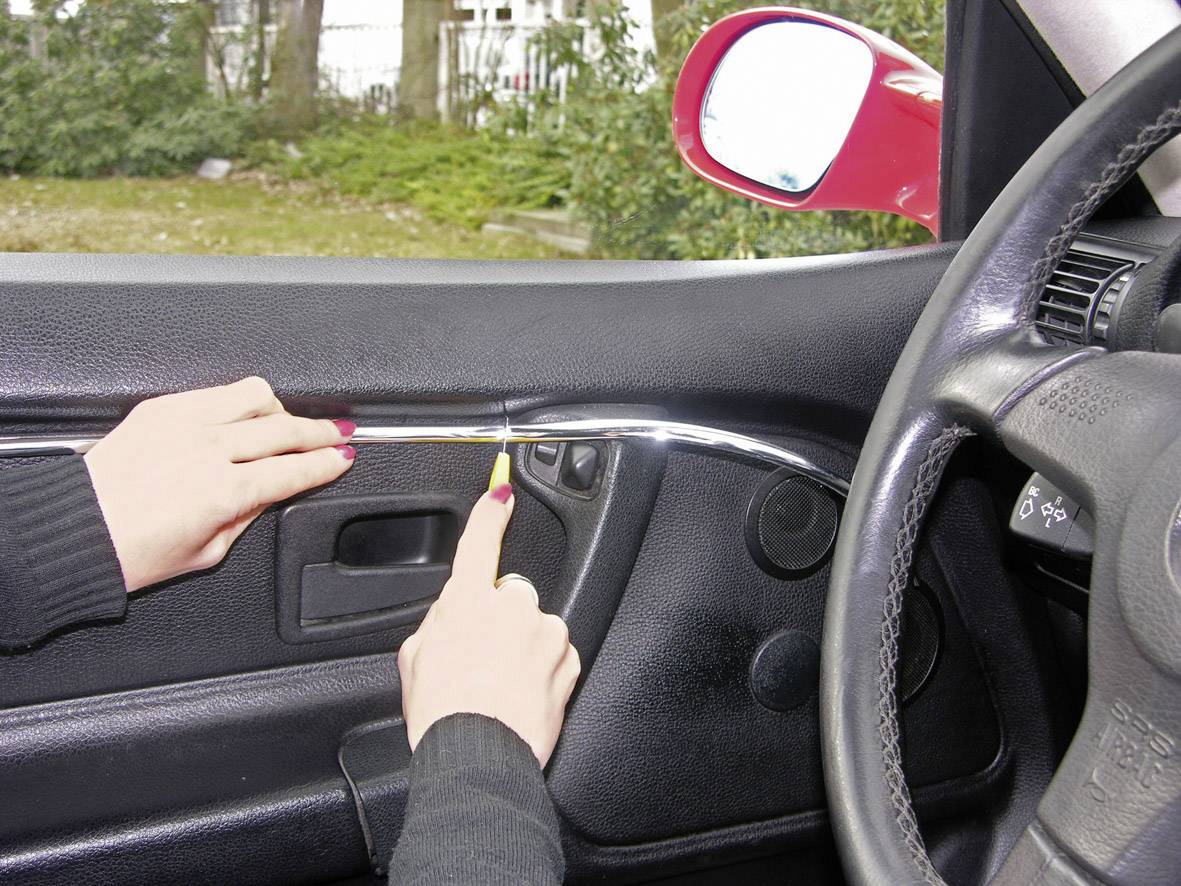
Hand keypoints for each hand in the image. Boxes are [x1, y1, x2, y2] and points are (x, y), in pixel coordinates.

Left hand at [84, 376, 355, 591]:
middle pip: (286, 428)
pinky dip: (238, 401)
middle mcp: (208, 450)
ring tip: (288, 421)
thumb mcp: (209, 552)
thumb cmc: (133, 552)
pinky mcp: (161, 408)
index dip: (328, 463)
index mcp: (224, 492)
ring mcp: (184, 422)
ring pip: (254, 395)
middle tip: (339, 431)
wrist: (77, 531)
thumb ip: (250, 515)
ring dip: (280, 408)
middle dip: (321, 431)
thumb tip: (276, 490)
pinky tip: (243, 413)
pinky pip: (215, 391)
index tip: (344, 457)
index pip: (294, 470)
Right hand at [397, 484, 580, 766]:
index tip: (502, 491)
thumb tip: (452, 613)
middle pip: (510, 596)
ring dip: (523, 647)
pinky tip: (522, 695)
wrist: (479, 756)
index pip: (480, 542)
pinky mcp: (568, 660)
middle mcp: (511, 608)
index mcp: (467, 601)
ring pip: (535, 627)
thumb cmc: (441, 714)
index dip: (490, 513)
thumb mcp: (414, 660)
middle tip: (481, 662)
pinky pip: (555, 653)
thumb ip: (437, 622)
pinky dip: (543, 670)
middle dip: (500, 620)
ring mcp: (544, 632)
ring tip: (502, 687)